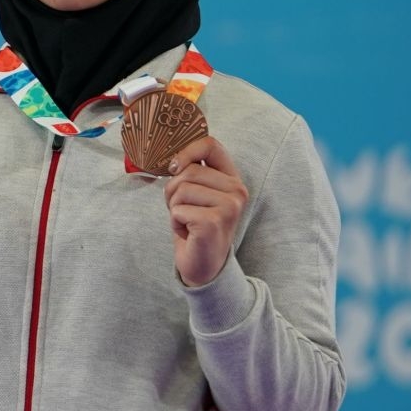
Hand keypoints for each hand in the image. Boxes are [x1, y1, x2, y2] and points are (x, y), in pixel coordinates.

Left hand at [164, 135, 247, 287]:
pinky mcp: (215, 221)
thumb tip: (173, 160)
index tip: (173, 167)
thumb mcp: (194, 194)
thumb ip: (190, 173)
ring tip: (188, 222)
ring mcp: (229, 206)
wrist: (203, 265)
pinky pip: (177, 210)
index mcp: (232, 178)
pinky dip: (174, 223)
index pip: (211, 146)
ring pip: (180, 190)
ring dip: (174, 208)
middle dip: (173, 192)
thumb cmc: (194, 226)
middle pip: (187, 172)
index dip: (186, 151)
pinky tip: (188, 232)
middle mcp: (237, 190)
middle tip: (184, 211)